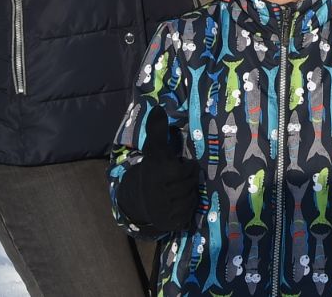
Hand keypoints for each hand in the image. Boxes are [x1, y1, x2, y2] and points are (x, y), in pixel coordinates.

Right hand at [117, 107, 199, 231]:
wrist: (139, 201)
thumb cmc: (152, 171)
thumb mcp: (154, 150)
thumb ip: (157, 130)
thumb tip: (158, 108)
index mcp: (161, 171)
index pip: (190, 168)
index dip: (185, 166)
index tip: (177, 166)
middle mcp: (163, 192)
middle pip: (192, 183)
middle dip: (187, 180)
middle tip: (176, 180)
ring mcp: (167, 209)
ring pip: (192, 198)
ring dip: (188, 194)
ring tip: (175, 191)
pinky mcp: (172, 223)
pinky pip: (190, 212)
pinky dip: (186, 208)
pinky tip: (176, 204)